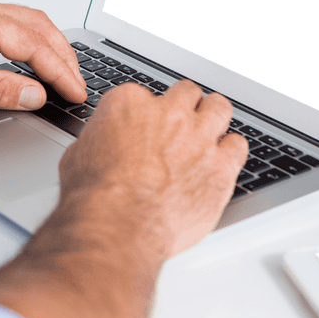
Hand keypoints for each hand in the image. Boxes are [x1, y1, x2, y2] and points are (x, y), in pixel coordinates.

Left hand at [0, 0, 87, 113]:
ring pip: (24, 24)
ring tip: (63, 73)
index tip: (76, 91)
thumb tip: (34, 93)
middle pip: (37, 26)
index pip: (33, 43)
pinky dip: (29, 44)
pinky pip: (8, 28)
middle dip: (63, 55)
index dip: (60, 70)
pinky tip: (31, 60)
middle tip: (78, 85)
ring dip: (48, 47)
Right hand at [0, 80, 247, 317]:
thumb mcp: (80, 155)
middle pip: (186, 93)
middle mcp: (168, 113)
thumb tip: (101, 146)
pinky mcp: (221, 166)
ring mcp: (198, 138)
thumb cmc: (94, 196)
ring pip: (219, 108)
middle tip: (182, 121)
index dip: (146, 113)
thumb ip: (100, 141)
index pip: (144, 94)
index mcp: (130, 104)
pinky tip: (225, 158)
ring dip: (214, 117)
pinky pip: (238, 145)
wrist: (117, 224)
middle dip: (184, 106)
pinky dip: (232, 150)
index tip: (146, 126)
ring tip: (211, 129)